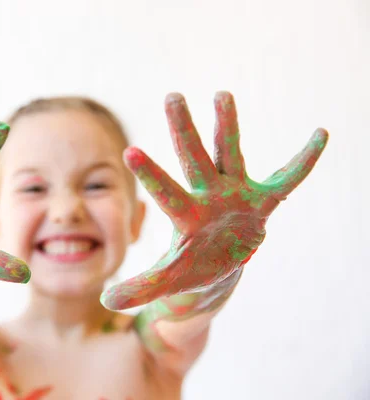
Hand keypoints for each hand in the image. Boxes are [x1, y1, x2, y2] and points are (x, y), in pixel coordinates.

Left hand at [102, 92, 327, 309]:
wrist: (216, 268)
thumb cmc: (188, 271)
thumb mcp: (168, 281)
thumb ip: (140, 288)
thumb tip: (106, 299)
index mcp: (186, 216)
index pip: (166, 192)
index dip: (150, 174)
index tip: (129, 150)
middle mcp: (207, 197)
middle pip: (194, 158)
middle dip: (184, 129)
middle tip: (172, 96)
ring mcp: (233, 195)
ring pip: (229, 153)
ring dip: (228, 125)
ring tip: (220, 94)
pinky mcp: (259, 202)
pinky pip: (287, 179)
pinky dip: (304, 162)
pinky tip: (321, 134)